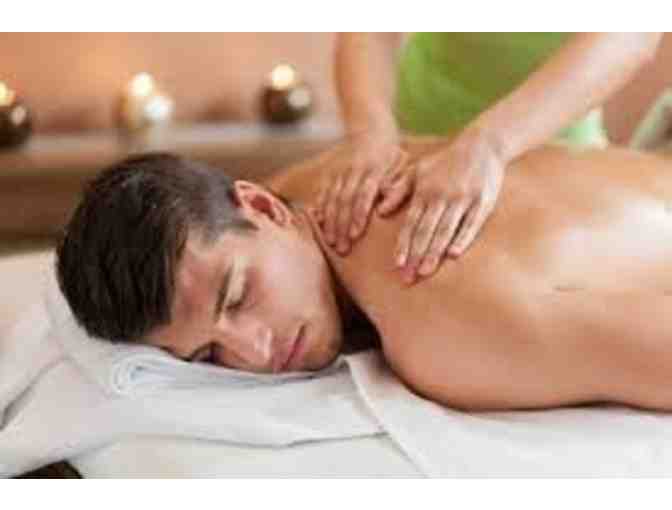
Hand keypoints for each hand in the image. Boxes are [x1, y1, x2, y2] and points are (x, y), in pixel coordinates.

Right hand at [315, 130, 411, 254]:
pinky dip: (319, 210)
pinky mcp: (329, 173)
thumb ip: (396, 187)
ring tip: (331, 242)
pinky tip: (318, 226)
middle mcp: (352, 171)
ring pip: (331, 199)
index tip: (355, 235)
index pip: (363, 195)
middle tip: (342, 249)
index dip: (358, 216)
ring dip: (330, 223)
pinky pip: (322, 193)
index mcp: (372, 169)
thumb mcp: (400, 166)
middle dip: (342, 226)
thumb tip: (384, 211)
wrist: (371, 130)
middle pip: (344, 201)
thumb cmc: (392, 156)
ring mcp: (338, 172)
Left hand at [396, 132, 504, 283]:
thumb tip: (380, 211)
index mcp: (424, 191)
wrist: (482, 145)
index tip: (396, 264)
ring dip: (434, 253)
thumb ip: (398, 190)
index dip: (404, 244)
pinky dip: (462, 239)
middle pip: (426, 231)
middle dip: (415, 256)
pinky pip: (471, 224)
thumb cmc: (446, 161)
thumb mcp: (418, 170)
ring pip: (445, 230)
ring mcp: (463, 199)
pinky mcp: (483, 202)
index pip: (411, 223)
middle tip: (407, 278)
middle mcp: (441, 196)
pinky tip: (453, 255)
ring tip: (424, 272)